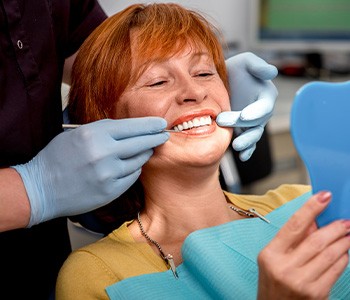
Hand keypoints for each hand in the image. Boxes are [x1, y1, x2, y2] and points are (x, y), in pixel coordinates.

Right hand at [12, 118, 168, 226]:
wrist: (40, 189)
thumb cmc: (57, 158)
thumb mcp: (77, 134)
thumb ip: (104, 130)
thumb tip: (130, 129)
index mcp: (94, 134)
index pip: (132, 126)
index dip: (150, 124)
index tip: (161, 123)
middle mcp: (104, 153)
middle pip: (141, 143)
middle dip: (156, 137)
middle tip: (164, 135)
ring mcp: (108, 174)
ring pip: (139, 160)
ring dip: (144, 154)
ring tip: (145, 150)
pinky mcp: (110, 191)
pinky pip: (132, 176)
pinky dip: (134, 169)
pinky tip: (131, 166)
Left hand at [216, 52, 277, 160]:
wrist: (221, 81)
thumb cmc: (235, 69)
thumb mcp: (245, 61)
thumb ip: (258, 66)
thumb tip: (272, 72)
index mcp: (266, 95)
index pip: (264, 106)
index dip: (256, 112)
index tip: (244, 115)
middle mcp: (261, 111)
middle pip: (256, 122)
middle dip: (242, 125)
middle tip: (222, 121)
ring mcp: (252, 123)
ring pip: (253, 135)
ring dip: (247, 142)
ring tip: (237, 146)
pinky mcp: (243, 130)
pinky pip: (248, 142)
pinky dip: (247, 150)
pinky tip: (242, 156)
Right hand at [257, 191, 349, 298]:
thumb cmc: (273, 282)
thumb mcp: (273, 257)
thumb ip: (292, 238)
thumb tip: (314, 219)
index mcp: (270, 254)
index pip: (293, 225)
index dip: (310, 208)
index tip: (324, 196)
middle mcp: (284, 268)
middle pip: (316, 240)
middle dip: (335, 228)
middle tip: (345, 221)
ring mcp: (301, 282)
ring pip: (329, 254)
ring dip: (343, 241)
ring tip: (348, 234)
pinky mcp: (316, 294)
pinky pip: (335, 270)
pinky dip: (343, 258)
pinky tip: (344, 251)